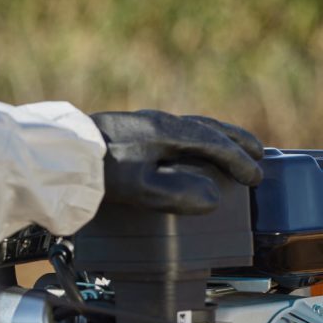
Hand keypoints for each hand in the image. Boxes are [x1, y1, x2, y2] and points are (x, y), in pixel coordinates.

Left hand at [90, 110, 264, 214]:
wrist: (63, 156)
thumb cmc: (101, 171)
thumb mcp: (142, 187)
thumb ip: (179, 193)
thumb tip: (211, 199)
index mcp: (167, 132)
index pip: (214, 143)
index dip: (238, 161)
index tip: (255, 177)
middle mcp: (159, 122)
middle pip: (208, 128)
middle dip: (236, 140)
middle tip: (259, 153)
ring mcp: (145, 124)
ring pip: (192, 127)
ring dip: (217, 137)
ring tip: (232, 149)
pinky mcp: (132, 131)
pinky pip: (177, 130)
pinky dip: (196, 139)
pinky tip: (189, 150)